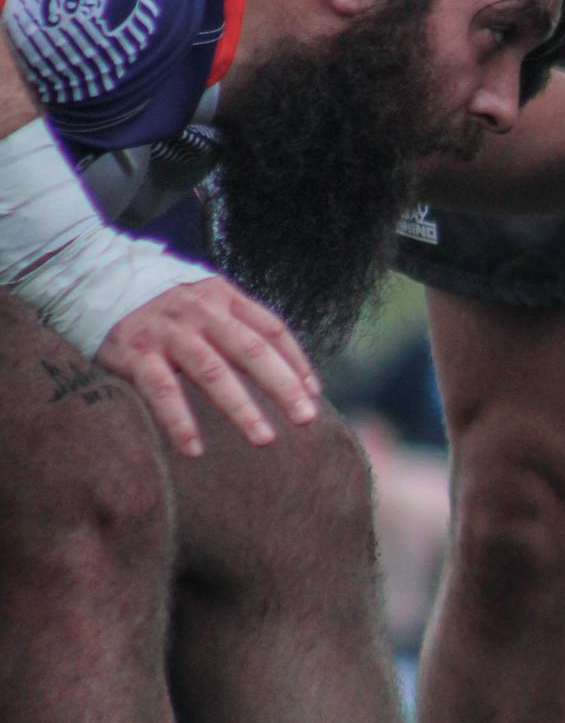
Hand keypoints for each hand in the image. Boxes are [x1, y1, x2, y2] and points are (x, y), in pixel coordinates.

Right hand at [95, 277, 320, 458]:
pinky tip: (194, 449)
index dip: (296, 361)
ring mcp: (168, 332)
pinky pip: (162, 390)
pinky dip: (179, 421)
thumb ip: (239, 324)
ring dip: (241, 408)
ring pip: (212, 372)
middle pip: (251, 351)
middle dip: (283, 387)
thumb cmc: (161, 299)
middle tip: (306, 420)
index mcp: (223, 296)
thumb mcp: (205, 298)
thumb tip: (285, 369)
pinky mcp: (136, 352)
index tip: (313, 393)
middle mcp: (200, 311)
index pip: (271, 329)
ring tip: (264, 439)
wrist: (94, 273)